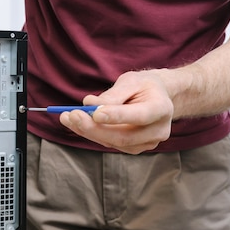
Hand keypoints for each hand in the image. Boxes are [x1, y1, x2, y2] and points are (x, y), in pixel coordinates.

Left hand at [59, 70, 174, 153]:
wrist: (158, 97)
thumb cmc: (144, 86)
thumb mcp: (131, 81)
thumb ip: (113, 94)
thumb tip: (89, 104)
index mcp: (161, 108)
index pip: (139, 116)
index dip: (117, 116)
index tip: (95, 112)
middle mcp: (158, 130)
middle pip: (123, 136)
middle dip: (94, 128)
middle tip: (72, 115)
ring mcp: (147, 143)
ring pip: (113, 142)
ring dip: (88, 131)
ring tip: (68, 118)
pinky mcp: (135, 148)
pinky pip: (110, 144)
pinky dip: (92, 134)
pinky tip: (78, 124)